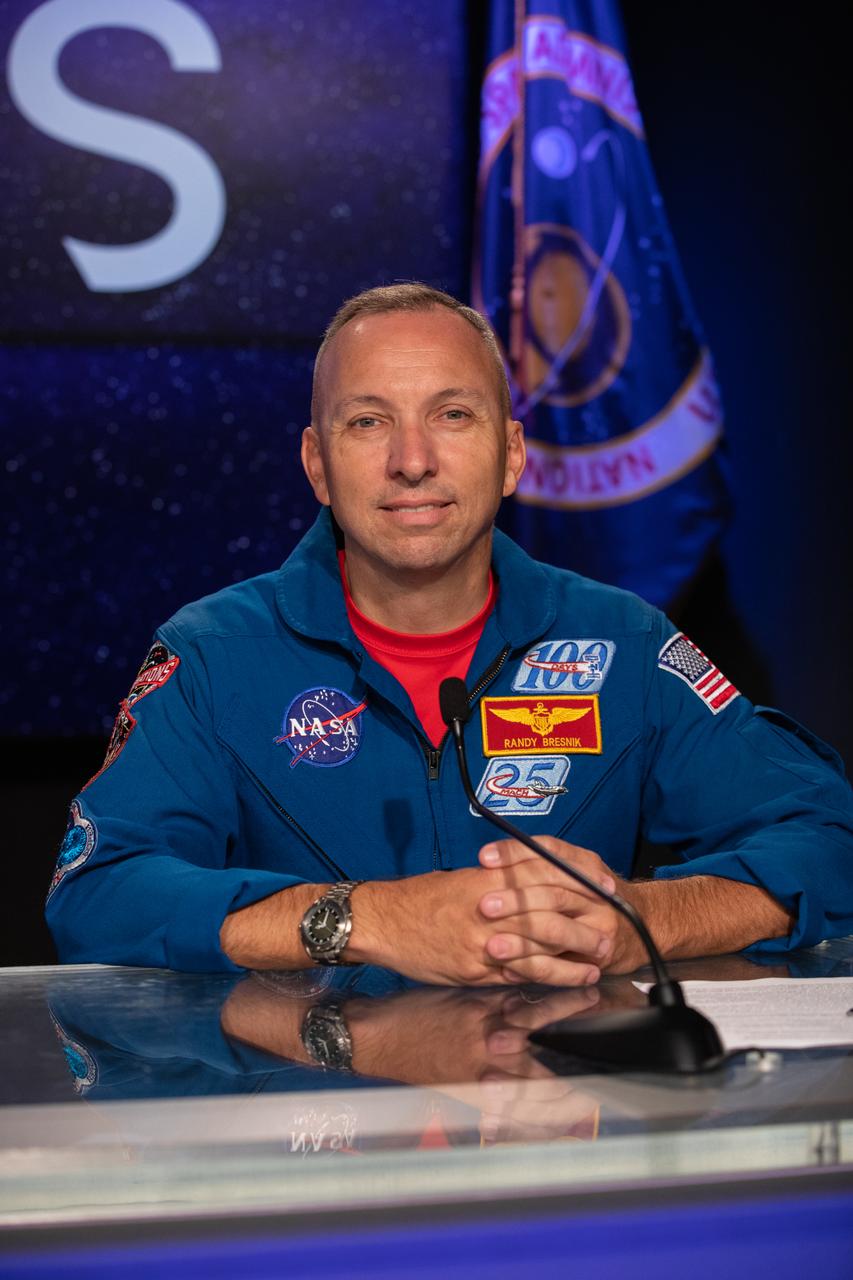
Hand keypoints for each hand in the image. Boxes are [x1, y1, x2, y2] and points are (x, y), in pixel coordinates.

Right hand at [347, 848, 617, 986]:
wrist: (381, 920)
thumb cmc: (420, 899)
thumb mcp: (462, 880)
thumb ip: (498, 884)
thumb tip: (533, 888)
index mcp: (488, 880)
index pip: (544, 879)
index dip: (579, 886)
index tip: (603, 891)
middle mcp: (487, 911)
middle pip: (547, 918)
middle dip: (581, 929)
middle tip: (607, 936)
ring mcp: (480, 943)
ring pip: (535, 953)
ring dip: (568, 963)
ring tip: (592, 968)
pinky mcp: (471, 970)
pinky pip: (512, 976)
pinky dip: (538, 980)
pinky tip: (557, 984)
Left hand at [475, 835, 649, 982]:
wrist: (645, 927)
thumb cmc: (599, 898)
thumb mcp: (580, 871)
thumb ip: (544, 864)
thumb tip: (491, 861)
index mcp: (585, 865)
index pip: (548, 851)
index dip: (515, 853)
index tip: (485, 858)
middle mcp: (594, 893)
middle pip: (551, 891)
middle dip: (515, 898)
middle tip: (484, 905)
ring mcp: (598, 926)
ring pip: (555, 928)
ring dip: (520, 939)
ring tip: (492, 945)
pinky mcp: (597, 957)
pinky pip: (560, 964)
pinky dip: (532, 966)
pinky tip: (508, 968)